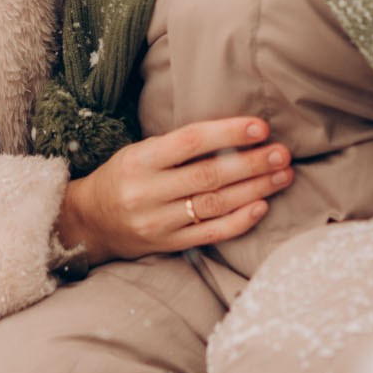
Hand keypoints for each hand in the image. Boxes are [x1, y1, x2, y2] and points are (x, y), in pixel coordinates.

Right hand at [55, 117, 292, 264]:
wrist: (90, 222)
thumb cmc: (124, 176)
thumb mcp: (140, 152)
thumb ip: (179, 146)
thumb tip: (234, 134)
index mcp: (141, 160)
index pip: (191, 141)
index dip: (228, 133)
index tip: (260, 127)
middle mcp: (148, 192)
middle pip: (209, 175)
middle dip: (252, 163)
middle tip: (282, 153)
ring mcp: (159, 222)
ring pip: (215, 204)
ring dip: (254, 189)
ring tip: (282, 175)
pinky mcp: (168, 244)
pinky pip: (210, 233)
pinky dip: (239, 221)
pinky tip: (262, 206)